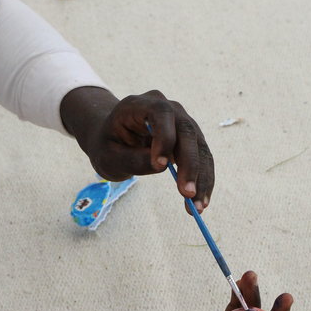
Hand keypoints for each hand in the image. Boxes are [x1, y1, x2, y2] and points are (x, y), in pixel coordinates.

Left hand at [61, 87, 214, 211]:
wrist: (112, 138)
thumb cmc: (107, 145)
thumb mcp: (107, 155)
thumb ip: (130, 159)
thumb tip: (161, 167)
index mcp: (140, 104)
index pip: (161, 113)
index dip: (165, 137)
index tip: (160, 166)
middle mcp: (167, 108)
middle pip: (186, 131)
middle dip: (190, 164)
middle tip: (187, 193)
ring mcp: (181, 122)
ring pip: (199, 147)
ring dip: (202, 178)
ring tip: (197, 206)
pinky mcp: (190, 138)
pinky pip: (202, 158)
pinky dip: (203, 180)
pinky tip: (200, 201)